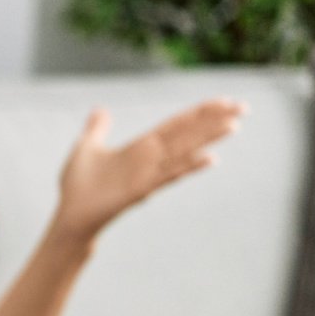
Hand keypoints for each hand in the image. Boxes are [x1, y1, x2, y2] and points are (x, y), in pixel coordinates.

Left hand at [54, 98, 245, 238]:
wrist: (70, 215)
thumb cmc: (78, 186)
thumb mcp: (85, 148)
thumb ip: (97, 129)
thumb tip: (101, 109)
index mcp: (139, 147)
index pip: (175, 125)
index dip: (199, 112)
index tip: (224, 100)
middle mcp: (150, 159)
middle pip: (187, 134)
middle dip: (213, 119)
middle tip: (244, 106)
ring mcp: (148, 174)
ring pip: (184, 152)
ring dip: (208, 139)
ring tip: (234, 125)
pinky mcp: (141, 190)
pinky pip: (169, 175)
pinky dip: (189, 166)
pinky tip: (210, 159)